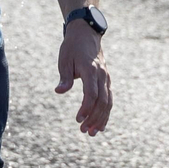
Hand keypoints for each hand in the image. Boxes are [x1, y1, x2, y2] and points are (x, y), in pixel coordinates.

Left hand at [56, 21, 110, 135]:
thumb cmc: (72, 47)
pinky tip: (101, 125)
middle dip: (94, 118)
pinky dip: (106, 113)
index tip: (78, 119)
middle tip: (84, 131)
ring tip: (92, 133)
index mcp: (90, 70)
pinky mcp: (106, 81)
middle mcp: (101, 75)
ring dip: (101, 119)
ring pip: (108, 102)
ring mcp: (106, 78)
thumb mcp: (64, 59)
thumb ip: (64, 77)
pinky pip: (109, 99)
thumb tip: (59, 91)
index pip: (91, 94)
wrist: (86, 34)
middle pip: (102, 101)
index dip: (86, 108)